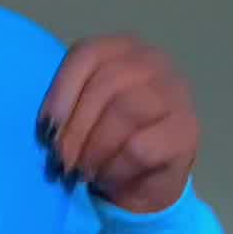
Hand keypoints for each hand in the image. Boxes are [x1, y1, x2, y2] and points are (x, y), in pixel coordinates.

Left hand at [38, 34, 197, 213]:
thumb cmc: (106, 143)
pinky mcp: (187, 131)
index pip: (87, 54)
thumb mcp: (81, 114)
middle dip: (76, 128)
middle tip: (62, 160)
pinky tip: (110, 176)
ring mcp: (176, 94)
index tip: (46, 128)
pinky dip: (115, 167)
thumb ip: (67, 103)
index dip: (61, 91)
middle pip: (105, 84)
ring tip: (84, 170)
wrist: (144, 184)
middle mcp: (153, 62)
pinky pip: (140, 147)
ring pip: (124, 111)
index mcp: (123, 49)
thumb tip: (48, 124)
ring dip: (94, 149)